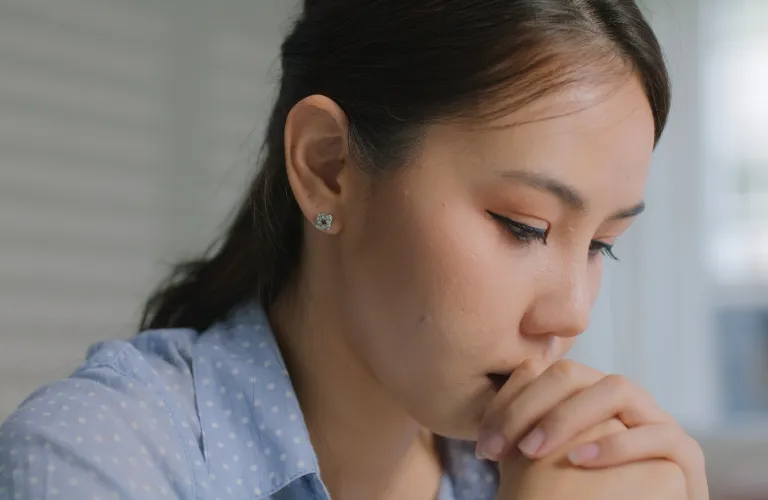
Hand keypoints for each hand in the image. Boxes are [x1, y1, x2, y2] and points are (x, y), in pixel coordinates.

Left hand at [477, 359, 707, 498]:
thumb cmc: (577, 496)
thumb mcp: (541, 462)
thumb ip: (519, 433)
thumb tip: (477, 415)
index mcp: (587, 394)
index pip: (543, 372)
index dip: (509, 402)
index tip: (483, 444)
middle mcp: (622, 398)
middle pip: (575, 375)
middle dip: (531, 406)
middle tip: (502, 447)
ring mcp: (655, 420)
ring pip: (618, 389)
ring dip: (570, 416)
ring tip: (535, 450)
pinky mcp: (685, 454)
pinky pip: (660, 434)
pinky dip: (619, 445)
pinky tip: (582, 460)